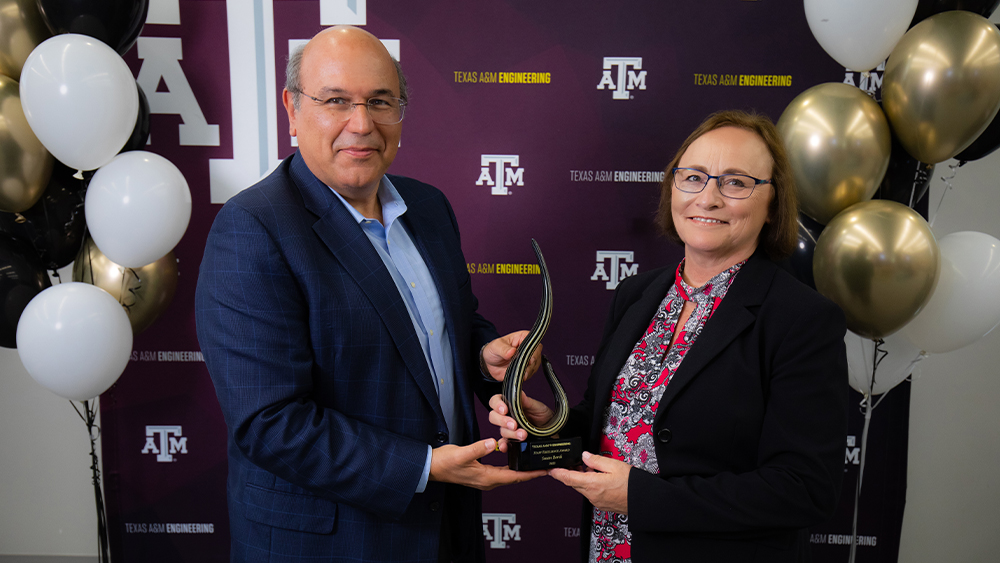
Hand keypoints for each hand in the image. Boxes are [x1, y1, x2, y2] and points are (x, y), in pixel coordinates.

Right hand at [429, 438, 545, 489]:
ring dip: (521, 469)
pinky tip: (514, 459)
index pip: (514, 477)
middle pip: (515, 478)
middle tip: (544, 465)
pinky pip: (501, 472)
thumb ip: (477, 449)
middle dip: (530, 472)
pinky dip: (510, 466)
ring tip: (533, 462)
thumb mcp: (461, 454)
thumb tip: (492, 443)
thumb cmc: (445, 462)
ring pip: (509, 475)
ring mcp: (484, 479)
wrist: (431, 467)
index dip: (531, 474)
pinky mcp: (481, 474)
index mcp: (486, 478)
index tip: (544, 470)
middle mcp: (488, 481)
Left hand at [481, 330, 541, 381]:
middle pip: (537, 354)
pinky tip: (520, 376)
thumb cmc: (493, 350)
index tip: (530, 359)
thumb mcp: (496, 347)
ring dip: (528, 370)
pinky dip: (526, 376)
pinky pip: (530, 373)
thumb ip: (504, 349)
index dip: (533, 350)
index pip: (533, 342)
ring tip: (521, 374)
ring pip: (535, 365)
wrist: (489, 364)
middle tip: (524, 367)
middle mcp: (528, 348)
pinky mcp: (526, 368)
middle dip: (531, 362)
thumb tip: (512, 351)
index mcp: (523, 337)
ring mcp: (528, 359)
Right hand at [488, 392, 553, 447]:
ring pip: (502, 431)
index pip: (496, 401)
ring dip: (511, 434)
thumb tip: (518, 393)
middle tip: (513, 424)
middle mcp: (507, 417)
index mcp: (510, 405)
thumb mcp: (537, 406)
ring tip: (523, 435)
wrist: (552, 431)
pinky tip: (506, 446)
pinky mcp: (512, 441)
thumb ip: (526, 401)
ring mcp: (508, 429)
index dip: (497, 404)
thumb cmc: (544, 416)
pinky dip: (503, 446)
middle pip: (494, 417)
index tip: (504, 409)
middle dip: (502, 421)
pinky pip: (504, 443)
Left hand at [549, 451, 629, 514]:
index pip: (568, 478)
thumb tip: (585, 456)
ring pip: (582, 488)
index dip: (557, 473)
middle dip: (571, 473)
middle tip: (574, 463)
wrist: (643, 500)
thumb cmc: (631, 484)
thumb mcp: (614, 465)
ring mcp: (596, 502)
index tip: (550, 469)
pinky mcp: (602, 505)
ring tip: (592, 468)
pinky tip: (598, 478)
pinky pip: (590, 493)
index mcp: (592, 484)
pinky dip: (590, 485)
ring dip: (582, 479)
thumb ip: (596, 460)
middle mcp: (592, 495)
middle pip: (574, 483)